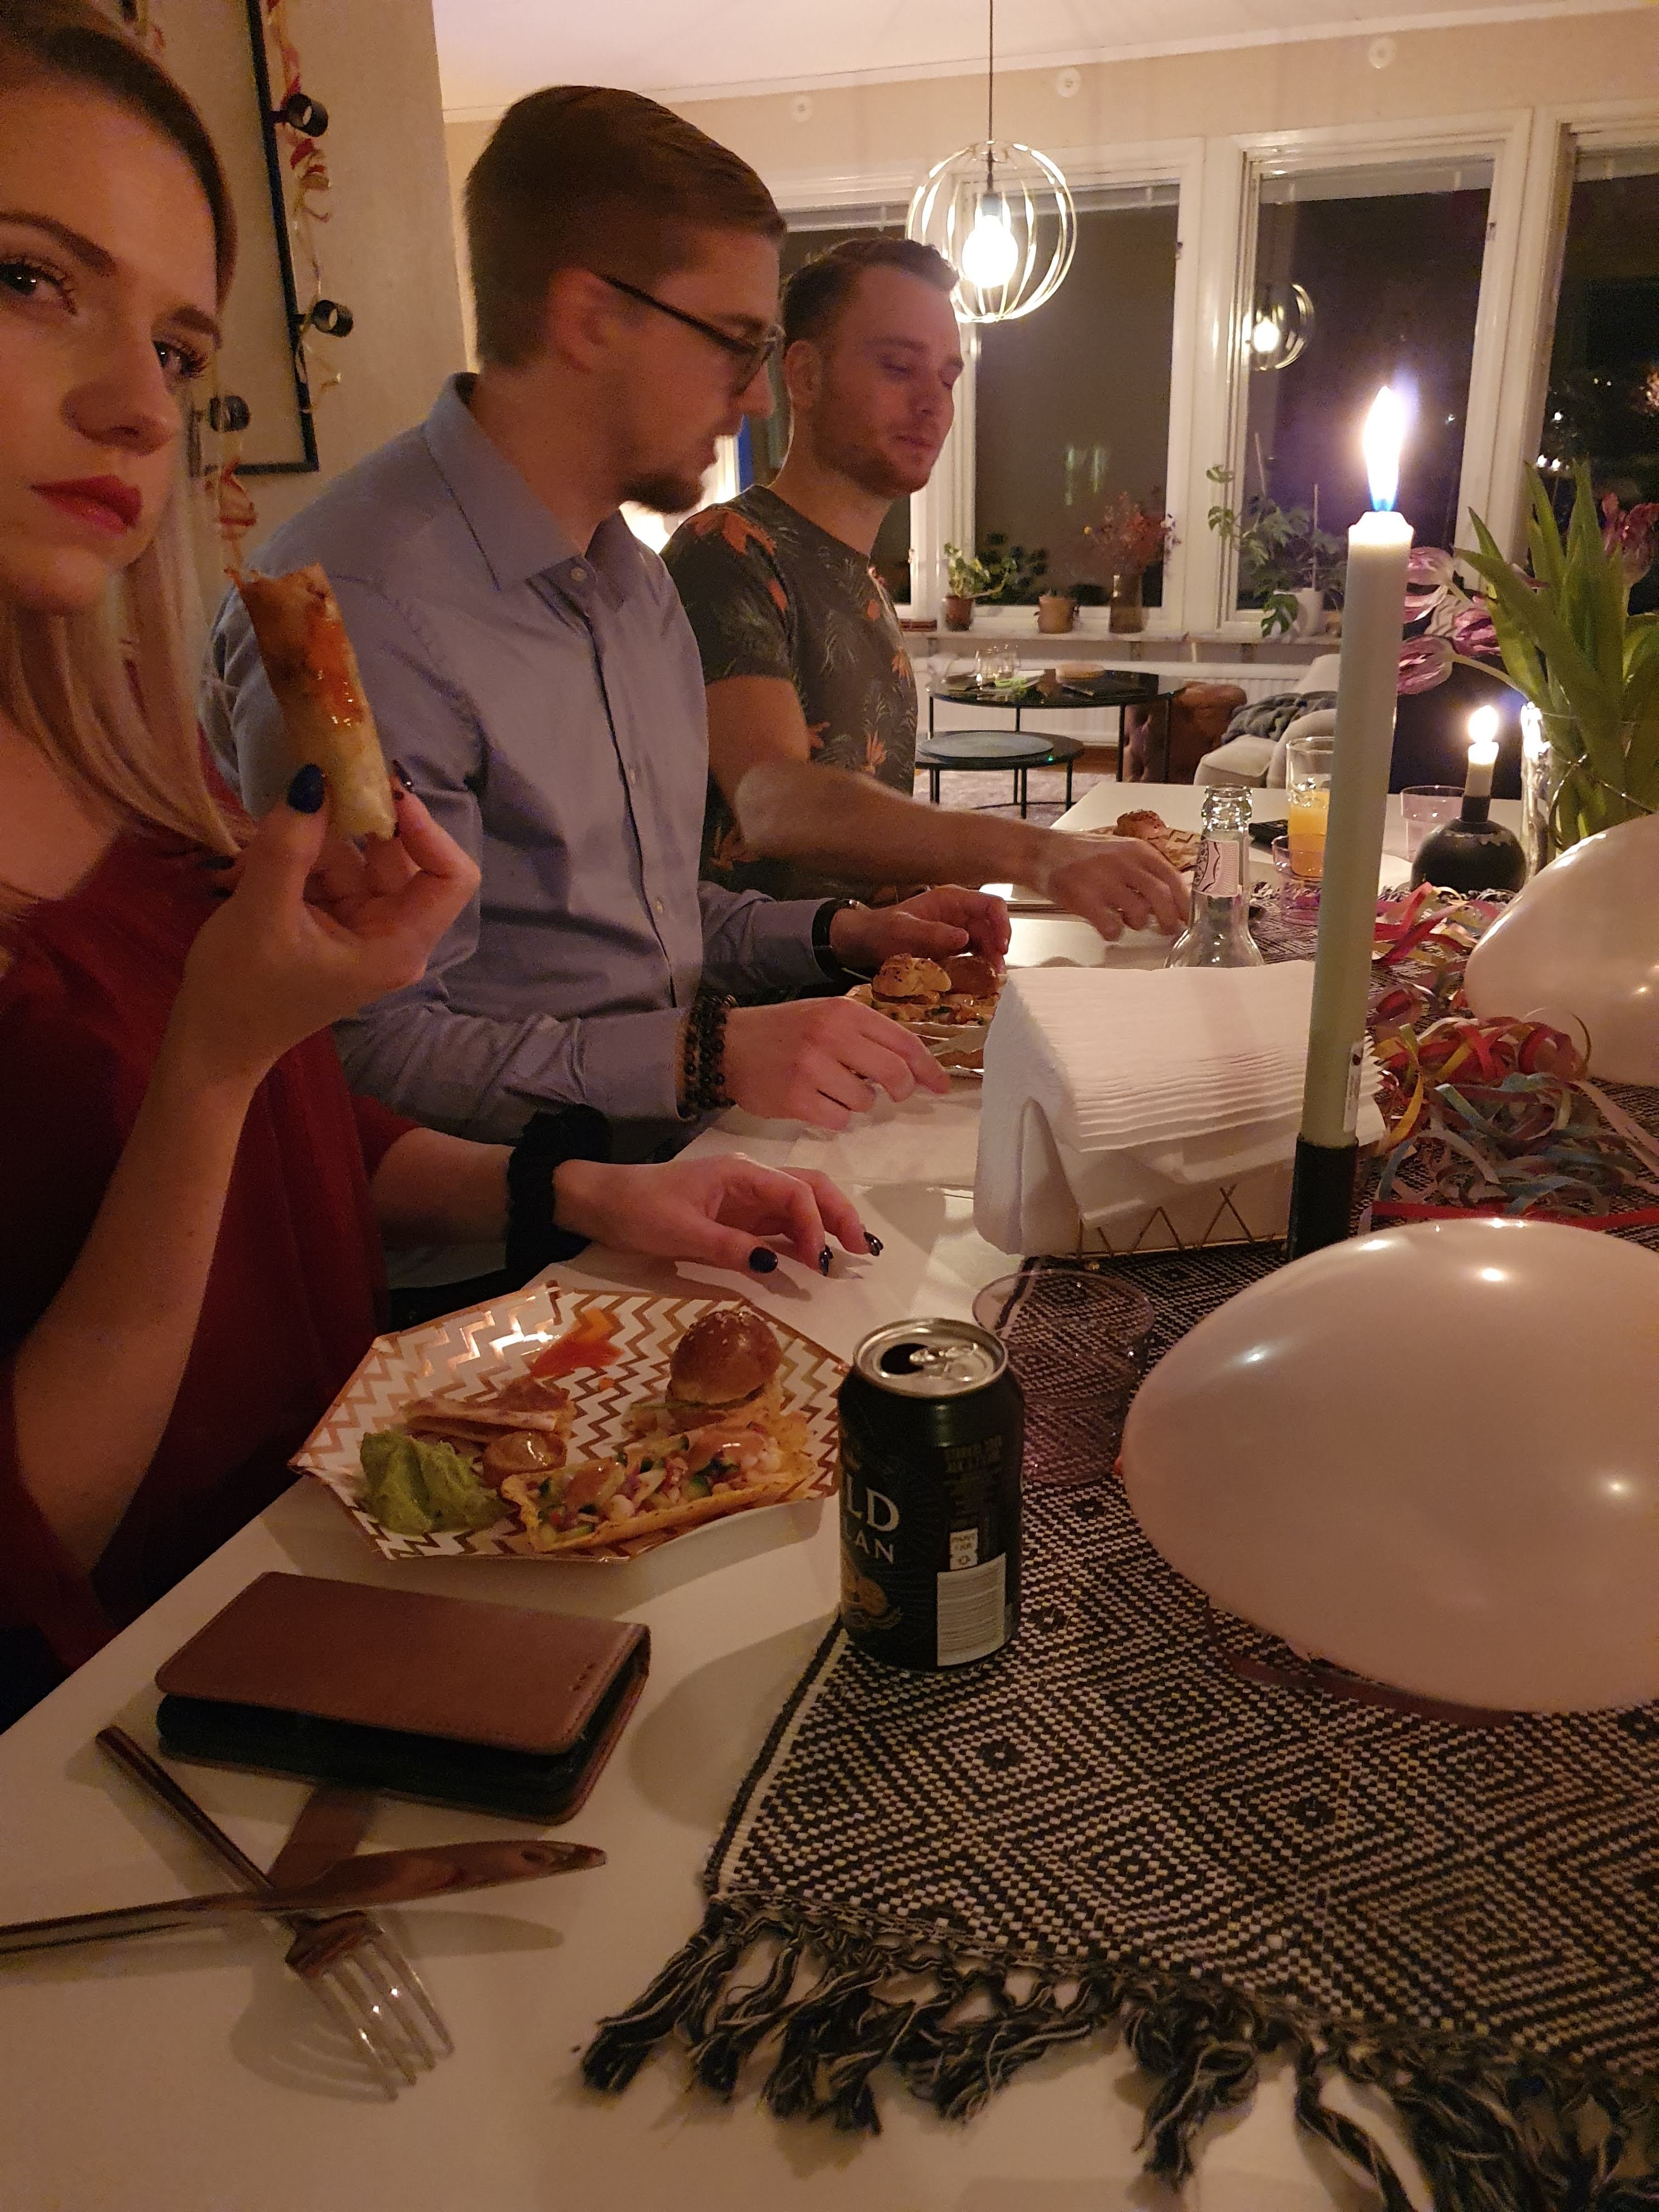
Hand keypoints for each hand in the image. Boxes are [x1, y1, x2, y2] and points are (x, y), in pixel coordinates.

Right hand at [169, 772, 477, 1089]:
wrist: (212, 1044)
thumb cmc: (241, 991)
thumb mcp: (260, 912)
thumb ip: (289, 844)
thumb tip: (312, 778)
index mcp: (398, 945)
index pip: (451, 876)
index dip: (427, 828)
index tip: (381, 789)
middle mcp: (393, 934)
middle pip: (399, 856)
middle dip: (354, 819)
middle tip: (312, 779)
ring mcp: (363, 926)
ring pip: (356, 857)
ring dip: (310, 840)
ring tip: (257, 845)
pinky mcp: (334, 920)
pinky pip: (327, 871)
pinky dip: (294, 858)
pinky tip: (246, 868)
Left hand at [552, 1154, 872, 1274]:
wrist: (602, 1202)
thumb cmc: (638, 1210)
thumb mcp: (681, 1232)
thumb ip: (729, 1248)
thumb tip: (774, 1263)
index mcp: (740, 1174)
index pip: (795, 1193)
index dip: (814, 1225)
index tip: (816, 1260)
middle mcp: (750, 1181)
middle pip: (809, 1189)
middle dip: (839, 1215)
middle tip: (860, 1250)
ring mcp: (745, 1199)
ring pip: (799, 1206)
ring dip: (826, 1226)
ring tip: (849, 1254)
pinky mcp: (737, 1217)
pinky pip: (778, 1224)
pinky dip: (801, 1238)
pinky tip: (814, 1258)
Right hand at [723, 997, 947, 1130]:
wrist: (728, 1046)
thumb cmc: (785, 1032)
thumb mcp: (826, 1016)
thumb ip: (867, 1034)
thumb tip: (914, 1066)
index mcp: (845, 1012)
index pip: (903, 1042)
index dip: (929, 1068)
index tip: (941, 1085)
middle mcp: (831, 1036)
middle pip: (894, 1074)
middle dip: (902, 1090)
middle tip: (896, 1095)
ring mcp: (812, 1068)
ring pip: (865, 1101)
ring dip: (858, 1102)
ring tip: (834, 1089)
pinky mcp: (795, 1098)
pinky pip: (838, 1119)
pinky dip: (835, 1117)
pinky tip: (817, 1102)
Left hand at [830, 885, 1010, 969]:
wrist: (866, 941)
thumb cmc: (882, 930)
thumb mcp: (904, 930)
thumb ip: (933, 932)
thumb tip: (964, 937)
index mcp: (952, 899)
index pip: (990, 905)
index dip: (1002, 923)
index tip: (1002, 946)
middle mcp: (959, 913)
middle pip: (992, 927)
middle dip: (998, 948)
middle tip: (998, 972)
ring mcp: (957, 930)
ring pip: (986, 943)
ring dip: (992, 960)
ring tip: (993, 980)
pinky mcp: (953, 948)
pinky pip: (974, 955)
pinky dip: (980, 967)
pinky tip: (981, 980)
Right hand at [1034, 836, 1186, 942]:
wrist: (1041, 852)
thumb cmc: (1082, 855)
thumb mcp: (1119, 851)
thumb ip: (1144, 870)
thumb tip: (1172, 898)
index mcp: (1136, 851)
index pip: (1172, 878)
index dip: (1184, 902)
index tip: (1188, 918)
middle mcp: (1123, 863)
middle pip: (1161, 897)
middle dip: (1168, 919)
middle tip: (1167, 930)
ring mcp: (1103, 881)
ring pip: (1138, 914)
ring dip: (1137, 925)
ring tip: (1126, 920)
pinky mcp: (1084, 899)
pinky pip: (1111, 927)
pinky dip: (1113, 933)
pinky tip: (1106, 927)